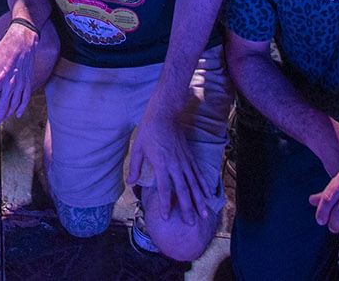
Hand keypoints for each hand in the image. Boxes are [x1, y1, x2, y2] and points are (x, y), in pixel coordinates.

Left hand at [0, 21, 40, 125]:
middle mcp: (9, 85)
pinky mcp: (27, 83)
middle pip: (2, 107)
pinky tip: (17, 113)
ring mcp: (20, 84)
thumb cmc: (3, 50)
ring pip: (14, 105)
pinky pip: (25, 99)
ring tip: (2, 120)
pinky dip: (21, 108)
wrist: (22, 41)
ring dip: (7, 115)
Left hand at [128, 101, 208, 223]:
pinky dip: (203, 185)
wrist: (164, 114)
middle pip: (183, 190)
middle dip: (187, 208)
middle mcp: (175, 165)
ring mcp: (185, 161)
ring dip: (199, 200)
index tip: (166, 217)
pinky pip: (198, 173)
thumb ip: (135, 167)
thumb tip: (130, 183)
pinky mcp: (190, 156)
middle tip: (191, 224)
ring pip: (194, 184)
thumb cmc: (149, 131)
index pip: (164, 189)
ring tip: (204, 214)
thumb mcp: (137, 148)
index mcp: (161, 164)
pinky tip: (208, 195)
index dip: (165, 204)